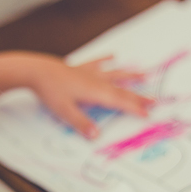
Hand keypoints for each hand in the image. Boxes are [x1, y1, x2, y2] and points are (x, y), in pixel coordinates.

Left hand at [29, 54, 154, 138]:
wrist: (36, 70)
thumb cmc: (50, 91)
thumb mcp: (65, 111)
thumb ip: (81, 124)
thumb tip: (96, 136)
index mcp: (95, 93)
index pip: (119, 102)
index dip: (134, 108)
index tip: (148, 114)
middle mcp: (96, 81)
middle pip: (121, 90)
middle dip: (138, 96)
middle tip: (154, 101)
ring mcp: (89, 72)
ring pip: (114, 73)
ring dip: (129, 75)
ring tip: (144, 74)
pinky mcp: (80, 67)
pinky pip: (97, 63)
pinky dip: (106, 59)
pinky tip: (113, 55)